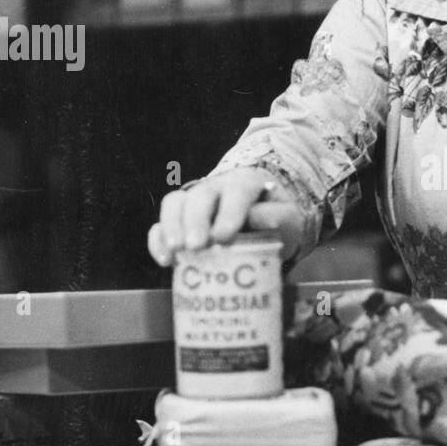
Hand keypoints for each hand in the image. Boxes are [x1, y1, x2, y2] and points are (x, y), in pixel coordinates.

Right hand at [148, 168, 301, 265]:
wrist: (262, 224)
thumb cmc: (276, 221)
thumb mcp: (288, 219)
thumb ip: (279, 217)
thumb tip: (257, 219)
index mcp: (244, 185)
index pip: (236, 192)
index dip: (229, 213)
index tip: (224, 237)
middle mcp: (215, 189)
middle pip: (200, 195)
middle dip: (195, 220)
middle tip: (196, 246)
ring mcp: (193, 203)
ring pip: (174, 203)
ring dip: (172, 227)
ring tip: (176, 251)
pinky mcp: (178, 222)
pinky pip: (160, 224)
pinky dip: (157, 240)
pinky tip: (165, 260)